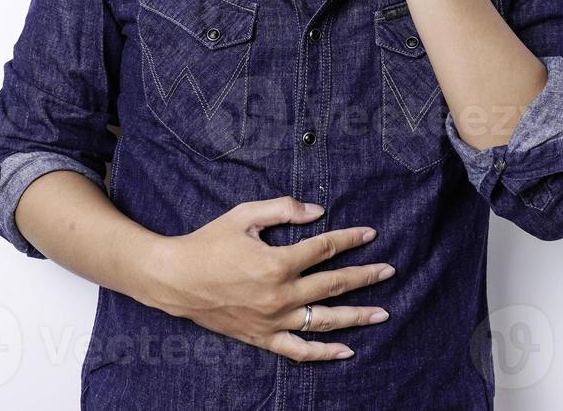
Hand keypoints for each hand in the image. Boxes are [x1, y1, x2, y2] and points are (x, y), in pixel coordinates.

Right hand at [148, 195, 394, 361]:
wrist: (174, 279)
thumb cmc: (208, 242)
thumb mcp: (243, 215)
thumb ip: (282, 209)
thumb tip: (317, 212)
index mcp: (277, 262)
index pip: (325, 248)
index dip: (350, 238)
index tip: (370, 233)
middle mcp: (280, 294)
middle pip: (333, 284)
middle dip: (365, 276)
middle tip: (388, 270)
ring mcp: (273, 320)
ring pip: (325, 320)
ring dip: (357, 316)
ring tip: (383, 313)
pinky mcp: (262, 337)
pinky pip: (299, 350)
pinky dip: (324, 353)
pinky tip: (347, 350)